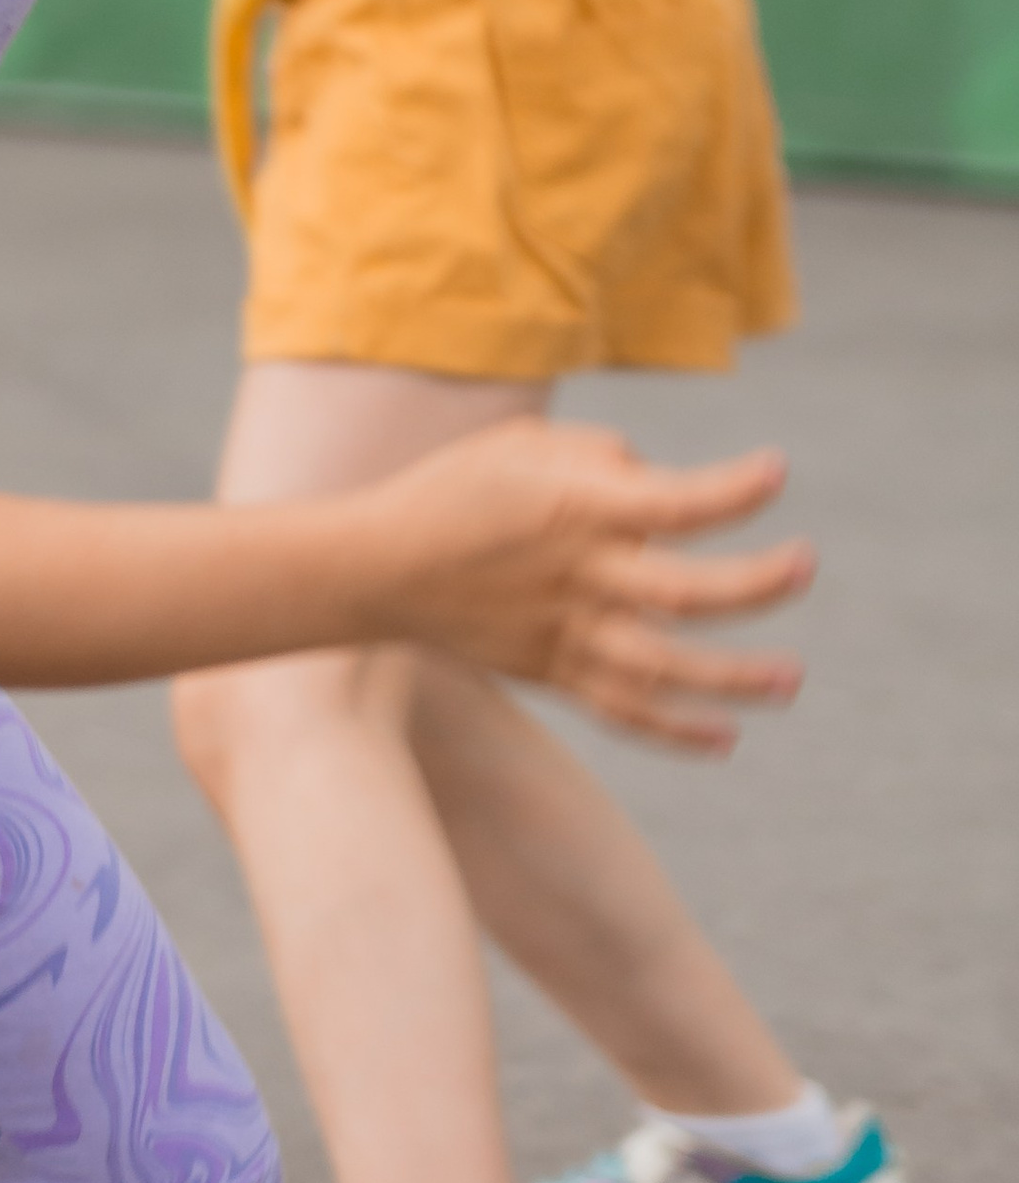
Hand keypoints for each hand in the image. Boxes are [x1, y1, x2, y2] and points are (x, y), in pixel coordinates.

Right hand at [370, 418, 812, 751]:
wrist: (378, 567)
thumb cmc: (456, 488)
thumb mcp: (524, 445)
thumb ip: (603, 457)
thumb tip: (660, 483)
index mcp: (576, 509)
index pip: (673, 502)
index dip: (733, 489)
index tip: (777, 472)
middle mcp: (580, 574)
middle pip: (683, 592)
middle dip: (755, 583)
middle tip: (805, 566)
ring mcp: (566, 631)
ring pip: (662, 666)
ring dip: (731, 676)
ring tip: (790, 679)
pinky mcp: (552, 671)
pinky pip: (621, 710)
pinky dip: (674, 730)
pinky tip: (726, 737)